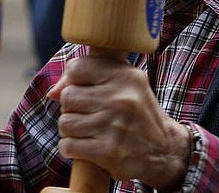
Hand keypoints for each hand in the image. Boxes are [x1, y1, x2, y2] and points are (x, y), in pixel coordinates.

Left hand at [47, 54, 191, 189]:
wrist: (165, 151)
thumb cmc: (137, 114)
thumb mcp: (124, 86)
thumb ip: (89, 79)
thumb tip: (52, 92)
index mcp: (125, 76)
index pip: (77, 68)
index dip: (73, 81)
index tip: (83, 90)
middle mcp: (121, 98)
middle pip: (67, 97)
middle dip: (72, 109)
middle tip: (88, 115)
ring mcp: (114, 125)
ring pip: (65, 122)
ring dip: (70, 130)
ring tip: (87, 131)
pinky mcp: (108, 151)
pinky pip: (68, 146)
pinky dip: (70, 149)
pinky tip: (84, 147)